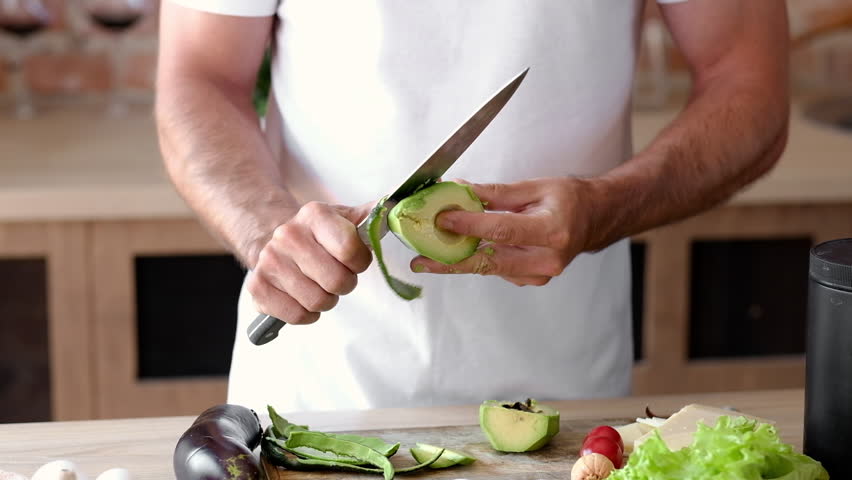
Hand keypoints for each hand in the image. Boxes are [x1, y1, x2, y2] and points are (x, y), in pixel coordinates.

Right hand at [247, 201, 372, 323]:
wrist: (273, 239)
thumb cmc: (318, 236)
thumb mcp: (344, 219)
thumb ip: (372, 218)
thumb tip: (396, 210)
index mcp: (314, 215)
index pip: (350, 250)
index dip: (360, 262)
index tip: (355, 261)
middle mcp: (288, 235)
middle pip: (336, 281)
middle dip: (344, 284)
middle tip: (337, 277)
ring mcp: (269, 261)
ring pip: (318, 301)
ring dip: (326, 300)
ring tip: (320, 286)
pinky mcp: (257, 287)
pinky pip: (296, 315)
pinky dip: (307, 314)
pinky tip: (304, 298)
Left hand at [410, 178, 591, 285]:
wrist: (594, 220)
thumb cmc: (570, 200)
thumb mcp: (535, 187)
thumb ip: (495, 193)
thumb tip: (460, 191)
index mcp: (552, 231)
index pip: (502, 231)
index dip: (468, 226)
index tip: (442, 220)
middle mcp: (547, 259)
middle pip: (490, 261)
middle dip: (451, 260)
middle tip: (421, 260)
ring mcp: (539, 274)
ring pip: (489, 269)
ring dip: (458, 260)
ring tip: (429, 253)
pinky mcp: (531, 280)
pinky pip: (497, 270)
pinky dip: (477, 259)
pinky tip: (460, 250)